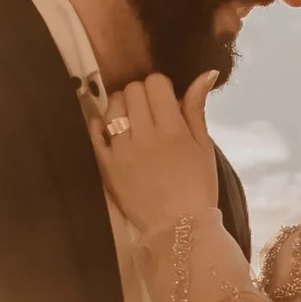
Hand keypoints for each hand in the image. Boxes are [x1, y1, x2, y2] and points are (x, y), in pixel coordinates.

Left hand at [100, 71, 217, 235]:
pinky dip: (100, 124)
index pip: (155, 83)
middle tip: (149, 112)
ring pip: (112, 106)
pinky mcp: (107, 166)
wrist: (180, 228)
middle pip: (132, 90)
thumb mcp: (204, 146)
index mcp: (173, 129)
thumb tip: (205, 73)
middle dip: (141, 94)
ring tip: (131, 121)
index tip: (165, 101)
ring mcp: (122, 151)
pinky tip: (111, 129)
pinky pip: (95, 132)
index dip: (161, 87)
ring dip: (121, 106)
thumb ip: (197, 108)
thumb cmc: (198, 187)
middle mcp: (145, 135)